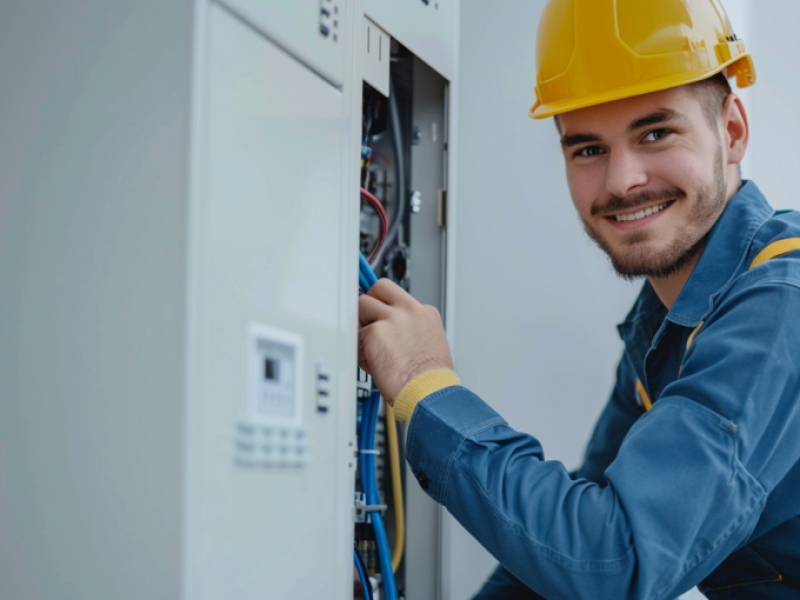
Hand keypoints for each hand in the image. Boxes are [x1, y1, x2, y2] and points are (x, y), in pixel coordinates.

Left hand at [358, 279, 453, 405]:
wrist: (429, 392)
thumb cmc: (430, 379)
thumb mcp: (429, 344)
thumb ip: (410, 331)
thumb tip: (394, 334)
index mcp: (424, 313)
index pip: (398, 297)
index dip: (386, 307)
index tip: (380, 313)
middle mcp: (409, 310)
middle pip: (379, 287)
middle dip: (370, 301)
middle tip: (368, 320)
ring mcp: (391, 319)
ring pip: (362, 305)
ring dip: (362, 325)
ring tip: (371, 346)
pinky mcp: (374, 332)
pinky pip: (357, 335)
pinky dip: (360, 350)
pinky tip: (372, 363)